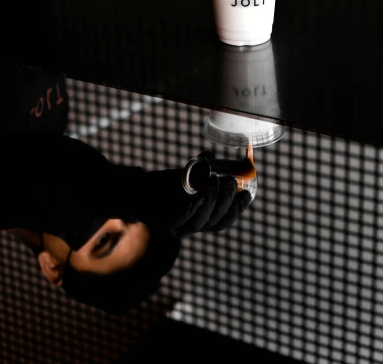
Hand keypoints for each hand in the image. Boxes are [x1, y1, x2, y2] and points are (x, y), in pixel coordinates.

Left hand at [110, 153, 252, 235]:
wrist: (135, 189)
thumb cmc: (163, 184)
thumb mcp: (185, 175)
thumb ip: (198, 169)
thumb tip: (211, 155)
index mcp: (200, 218)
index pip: (223, 221)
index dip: (236, 209)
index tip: (247, 193)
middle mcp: (190, 226)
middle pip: (214, 220)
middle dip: (226, 201)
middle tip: (230, 181)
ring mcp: (175, 227)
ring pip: (199, 221)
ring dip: (210, 202)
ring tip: (215, 182)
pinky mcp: (161, 221)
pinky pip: (178, 219)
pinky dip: (190, 208)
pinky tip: (197, 195)